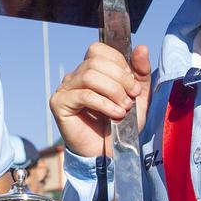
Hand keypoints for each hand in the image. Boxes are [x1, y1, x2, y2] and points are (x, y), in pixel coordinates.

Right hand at [50, 43, 150, 157]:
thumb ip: (140, 72)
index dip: (119, 63)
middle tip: (131, 97)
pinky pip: (83, 95)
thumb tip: (141, 48)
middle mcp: (75, 75)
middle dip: (119, 79)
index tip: (133, 84)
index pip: (99, 50)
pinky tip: (115, 114)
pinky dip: (104, 103)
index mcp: (91, 69)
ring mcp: (65, 88)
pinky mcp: (59, 103)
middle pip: (95, 62)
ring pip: (88, 76)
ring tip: (124, 108)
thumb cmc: (120, 124)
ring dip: (113, 91)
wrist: (109, 153)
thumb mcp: (138, 96)